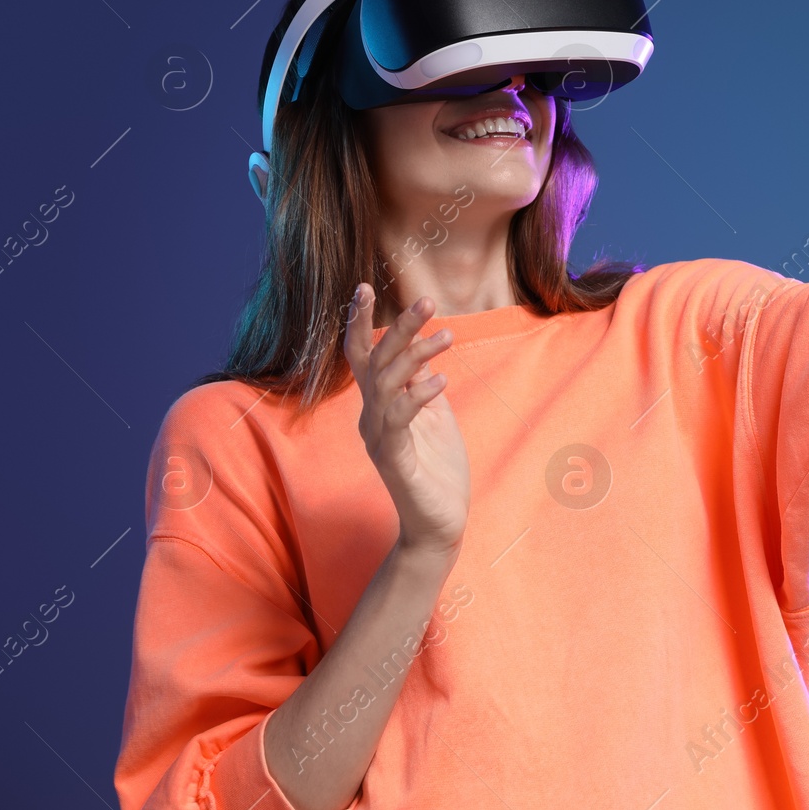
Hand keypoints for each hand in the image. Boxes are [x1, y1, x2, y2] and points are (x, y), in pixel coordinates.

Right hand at [343, 284, 469, 557]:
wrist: (439, 523)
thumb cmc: (437, 468)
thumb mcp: (433, 415)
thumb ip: (420, 383)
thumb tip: (419, 347)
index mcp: (380, 404)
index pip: (364, 355)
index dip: (361, 321)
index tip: (365, 286)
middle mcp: (372, 417)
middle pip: (376, 361)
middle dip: (399, 328)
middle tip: (428, 302)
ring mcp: (380, 439)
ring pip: (387, 385)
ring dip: (416, 356)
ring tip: (448, 336)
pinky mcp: (395, 460)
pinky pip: (400, 421)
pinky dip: (418, 396)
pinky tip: (441, 380)